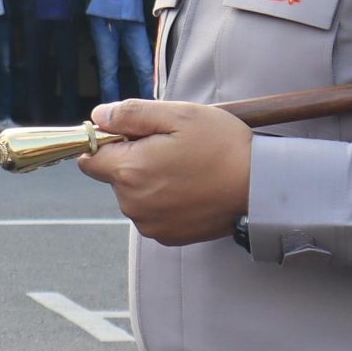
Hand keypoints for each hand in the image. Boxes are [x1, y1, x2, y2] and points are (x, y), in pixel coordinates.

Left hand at [74, 99, 251, 245]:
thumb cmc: (223, 147)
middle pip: (113, 176)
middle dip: (132, 160)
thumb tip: (97, 117)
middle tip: (171, 148)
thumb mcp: (178, 115)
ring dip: (149, 181)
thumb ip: (130, 114)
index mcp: (129, 171)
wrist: (262, 187)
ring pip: (133, 195)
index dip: (106, 142)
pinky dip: (164, 201)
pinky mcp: (167, 236)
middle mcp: (133, 203)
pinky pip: (152, 213)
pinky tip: (191, 188)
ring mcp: (150, 224)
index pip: (89, 157)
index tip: (130, 135)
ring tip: (186, 169)